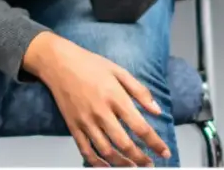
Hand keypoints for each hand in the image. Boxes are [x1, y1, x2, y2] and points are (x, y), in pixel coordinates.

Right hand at [23, 33, 169, 166]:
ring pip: (106, 151)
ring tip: (133, 168)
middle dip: (140, 158)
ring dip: (121, 163)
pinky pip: (85, 150)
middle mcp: (101, 113)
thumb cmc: (91, 64)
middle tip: (150, 165)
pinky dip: (96, 162)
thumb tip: (157, 110)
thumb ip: (140, 92)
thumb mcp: (120, 71)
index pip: (140, 126)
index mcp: (116, 98)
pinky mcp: (73, 126)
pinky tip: (107, 167)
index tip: (164, 152)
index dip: (154, 142)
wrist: (59, 63)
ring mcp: (86, 121)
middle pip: (124, 144)